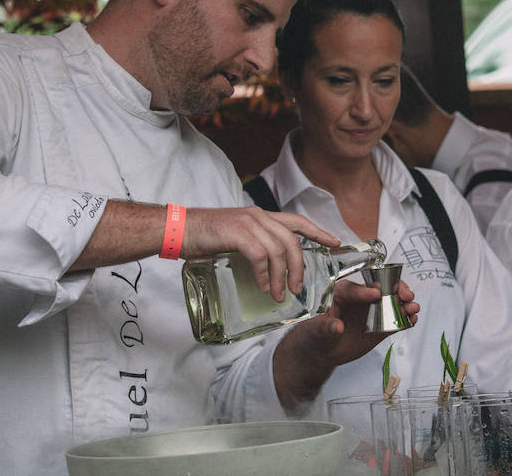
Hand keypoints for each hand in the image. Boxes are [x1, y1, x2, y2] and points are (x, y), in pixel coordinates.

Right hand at [181, 206, 340, 301]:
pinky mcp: (236, 232)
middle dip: (299, 267)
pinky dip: (264, 274)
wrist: (176, 229)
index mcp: (260, 217)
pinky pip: (260, 255)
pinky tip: (263, 287)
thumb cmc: (202, 237)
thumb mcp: (234, 238)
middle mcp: (258, 216)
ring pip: (279, 250)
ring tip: (279, 295)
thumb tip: (266, 271)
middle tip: (298, 288)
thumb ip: (253, 247)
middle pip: (292, 240)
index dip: (318, 232)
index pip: (297, 221)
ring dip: (282, 276)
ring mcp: (247, 222)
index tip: (335, 243)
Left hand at [310, 278, 419, 364]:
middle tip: (404, 294)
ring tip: (412, 307)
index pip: (354, 289)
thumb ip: (326, 327)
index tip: (376, 293)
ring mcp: (372, 311)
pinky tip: (412, 319)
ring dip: (404, 302)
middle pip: (380, 287)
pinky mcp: (380, 326)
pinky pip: (395, 320)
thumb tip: (337, 326)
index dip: (365, 290)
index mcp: (341, 293)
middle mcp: (360, 299)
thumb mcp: (315, 330)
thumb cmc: (314, 333)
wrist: (322, 351)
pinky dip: (405, 319)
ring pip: (391, 302)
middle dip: (394, 289)